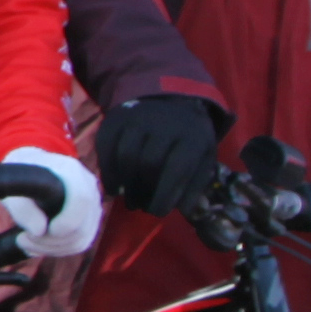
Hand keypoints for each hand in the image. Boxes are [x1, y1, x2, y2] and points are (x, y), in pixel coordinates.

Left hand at [0, 144, 104, 260]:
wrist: (33, 168)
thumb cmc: (21, 173)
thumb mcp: (11, 184)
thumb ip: (22, 207)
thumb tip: (39, 230)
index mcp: (72, 171)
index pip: (82, 199)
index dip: (66, 222)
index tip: (40, 231)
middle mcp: (89, 187)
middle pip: (82, 227)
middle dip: (49, 241)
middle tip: (21, 239)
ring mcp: (93, 204)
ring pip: (81, 240)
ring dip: (51, 248)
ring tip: (25, 242)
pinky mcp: (89, 220)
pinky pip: (79, 243)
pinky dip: (57, 250)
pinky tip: (36, 245)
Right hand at [95, 91, 228, 218]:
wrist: (169, 100)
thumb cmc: (188, 138)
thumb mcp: (203, 157)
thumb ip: (196, 185)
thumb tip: (185, 210)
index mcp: (192, 136)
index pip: (177, 170)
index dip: (165, 195)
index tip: (158, 212)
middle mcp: (165, 124)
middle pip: (149, 163)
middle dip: (144, 192)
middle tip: (142, 207)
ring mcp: (138, 118)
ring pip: (126, 156)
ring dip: (126, 185)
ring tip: (130, 201)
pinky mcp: (116, 118)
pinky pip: (107, 148)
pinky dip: (108, 172)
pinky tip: (113, 188)